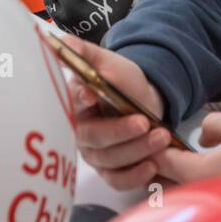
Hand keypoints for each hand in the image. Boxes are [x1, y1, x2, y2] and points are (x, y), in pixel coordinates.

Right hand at [64, 34, 172, 190]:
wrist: (146, 99)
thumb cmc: (123, 80)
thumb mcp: (107, 61)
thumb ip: (83, 52)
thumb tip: (59, 41)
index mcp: (76, 103)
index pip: (73, 103)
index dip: (81, 100)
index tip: (92, 94)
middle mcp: (81, 132)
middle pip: (94, 138)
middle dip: (121, 132)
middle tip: (144, 122)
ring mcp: (95, 154)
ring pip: (110, 160)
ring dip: (137, 150)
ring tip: (161, 137)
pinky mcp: (110, 170)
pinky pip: (117, 180)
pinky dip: (134, 176)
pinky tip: (152, 166)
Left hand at [152, 112, 220, 184]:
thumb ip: (212, 124)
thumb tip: (202, 136)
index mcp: (198, 171)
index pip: (161, 161)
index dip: (154, 145)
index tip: (155, 134)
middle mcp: (202, 190)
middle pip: (167, 180)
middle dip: (161, 162)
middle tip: (163, 144)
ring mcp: (214, 198)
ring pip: (184, 187)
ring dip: (176, 172)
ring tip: (181, 154)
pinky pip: (201, 190)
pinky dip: (194, 178)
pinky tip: (204, 165)